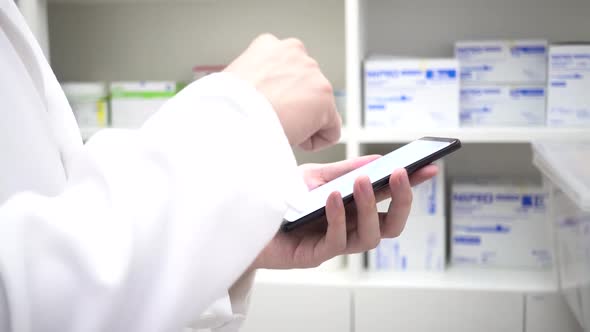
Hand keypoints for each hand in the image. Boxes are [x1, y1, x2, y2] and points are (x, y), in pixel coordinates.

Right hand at [224, 34, 340, 150]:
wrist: (231, 118)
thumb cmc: (225, 108)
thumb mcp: (234, 84)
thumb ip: (256, 83)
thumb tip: (259, 99)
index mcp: (269, 46)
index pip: (287, 73)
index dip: (277, 97)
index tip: (265, 109)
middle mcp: (294, 51)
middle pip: (306, 90)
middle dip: (293, 108)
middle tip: (270, 120)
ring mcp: (312, 73)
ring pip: (317, 111)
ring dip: (301, 124)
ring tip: (275, 126)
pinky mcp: (325, 96)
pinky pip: (331, 131)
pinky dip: (315, 142)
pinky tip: (293, 138)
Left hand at [251, 156, 437, 268]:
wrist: (245, 219)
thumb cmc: (280, 199)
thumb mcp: (314, 177)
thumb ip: (344, 171)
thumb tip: (378, 161)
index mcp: (354, 209)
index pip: (390, 199)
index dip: (411, 186)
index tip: (429, 167)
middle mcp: (349, 228)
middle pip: (391, 225)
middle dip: (402, 201)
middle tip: (402, 175)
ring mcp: (334, 243)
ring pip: (370, 237)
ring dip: (370, 208)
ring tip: (365, 182)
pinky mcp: (315, 255)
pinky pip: (337, 242)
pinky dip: (338, 217)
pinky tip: (334, 197)